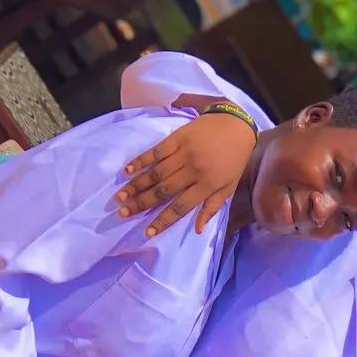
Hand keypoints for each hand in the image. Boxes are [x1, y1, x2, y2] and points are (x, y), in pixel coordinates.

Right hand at [116, 96, 255, 237]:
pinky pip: (156, 151)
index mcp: (207, 185)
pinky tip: (127, 171)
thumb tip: (197, 230)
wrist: (236, 124)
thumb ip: (212, 207)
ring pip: (156, 172)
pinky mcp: (177, 137)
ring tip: (120, 197)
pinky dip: (141, 161)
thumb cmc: (234, 159)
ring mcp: (184, 153)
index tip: (147, 232)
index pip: (180, 207)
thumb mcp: (229, 186)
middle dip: (141, 203)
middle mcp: (193, 170)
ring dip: (136, 185)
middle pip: (163, 190)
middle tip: (122, 213)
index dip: (163, 220)